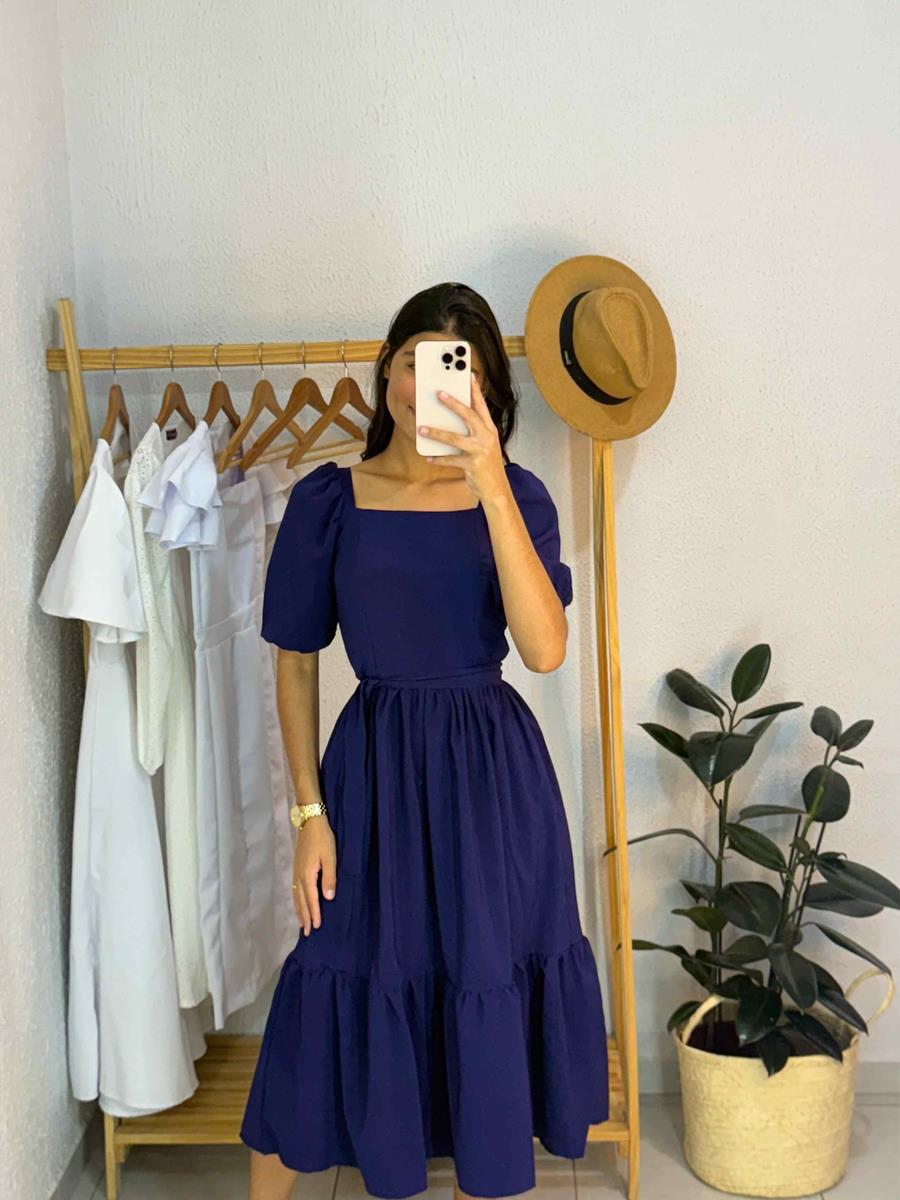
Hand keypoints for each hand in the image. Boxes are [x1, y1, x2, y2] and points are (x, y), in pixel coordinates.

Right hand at [292, 814, 335, 936]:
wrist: (310, 822)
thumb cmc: (323, 839)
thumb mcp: (330, 857)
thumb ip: (329, 878)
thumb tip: (328, 898)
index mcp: (307, 875)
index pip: (311, 899)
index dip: (314, 914)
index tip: (315, 927)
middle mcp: (298, 876)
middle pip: (301, 901)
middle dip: (304, 917)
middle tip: (306, 932)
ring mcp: (296, 871)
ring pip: (296, 896)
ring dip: (299, 910)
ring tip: (301, 923)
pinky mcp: (296, 867)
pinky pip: (295, 889)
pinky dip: (296, 900)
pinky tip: (299, 902)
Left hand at [418, 374, 507, 505]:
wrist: (497, 489)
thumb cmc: (488, 466)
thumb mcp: (485, 445)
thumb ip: (474, 432)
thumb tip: (452, 420)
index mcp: (490, 430)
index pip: (482, 406)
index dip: (475, 391)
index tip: (468, 376)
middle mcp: (486, 437)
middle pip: (469, 415)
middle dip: (453, 403)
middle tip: (439, 394)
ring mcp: (480, 451)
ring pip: (454, 438)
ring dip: (436, 433)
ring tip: (421, 428)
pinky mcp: (472, 464)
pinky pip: (450, 460)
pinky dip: (438, 459)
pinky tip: (428, 457)